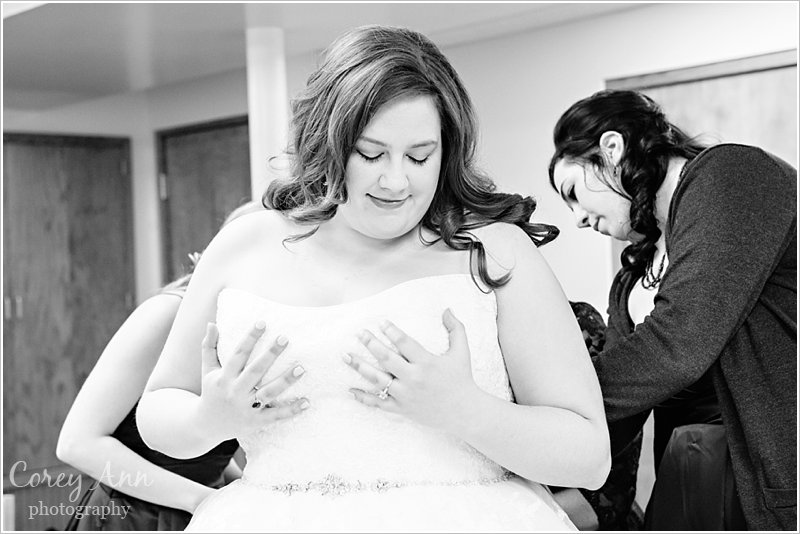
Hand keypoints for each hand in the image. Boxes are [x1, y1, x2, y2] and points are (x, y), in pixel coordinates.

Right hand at [199, 321, 308, 439]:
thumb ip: (209, 346)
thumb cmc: (212, 392)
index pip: (238, 354)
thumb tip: (212, 323)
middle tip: (285, 338)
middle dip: (270, 354)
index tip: (262, 322)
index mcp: (224, 377)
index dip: (250, 338)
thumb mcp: (208, 370)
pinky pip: (275, 415)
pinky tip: (306, 402)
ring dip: (285, 381)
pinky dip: (291, 410)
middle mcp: (235, 392)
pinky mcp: (256, 421)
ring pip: (268, 393)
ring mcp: (246, 408)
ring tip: (301, 368)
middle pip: (255, 371)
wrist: (207, 426)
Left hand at [345, 309, 480, 432]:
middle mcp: (414, 378)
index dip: (392, 331)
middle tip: (359, 333)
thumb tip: (447, 309)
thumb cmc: (462, 379)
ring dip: (360, 367)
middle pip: (387, 358)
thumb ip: (455, 329)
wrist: (464, 412)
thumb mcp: (461, 352)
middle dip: (371, 344)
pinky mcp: (402, 408)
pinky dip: (364, 397)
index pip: (405, 343)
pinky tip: (351, 389)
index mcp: (427, 363)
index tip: (381, 322)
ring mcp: (406, 395)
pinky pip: (379, 403)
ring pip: (378, 380)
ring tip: (346, 356)